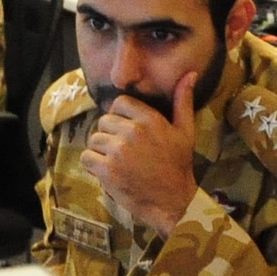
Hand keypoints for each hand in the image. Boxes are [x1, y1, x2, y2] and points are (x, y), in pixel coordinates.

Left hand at [80, 70, 200, 234]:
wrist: (172, 202)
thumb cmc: (178, 166)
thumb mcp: (185, 131)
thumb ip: (184, 101)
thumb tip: (190, 73)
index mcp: (150, 120)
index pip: (119, 103)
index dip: (120, 116)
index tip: (126, 131)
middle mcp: (132, 132)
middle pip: (104, 121)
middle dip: (110, 135)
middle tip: (123, 151)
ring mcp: (118, 151)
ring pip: (94, 140)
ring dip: (101, 151)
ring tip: (117, 163)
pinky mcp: (107, 170)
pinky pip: (87, 158)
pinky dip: (93, 166)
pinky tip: (108, 172)